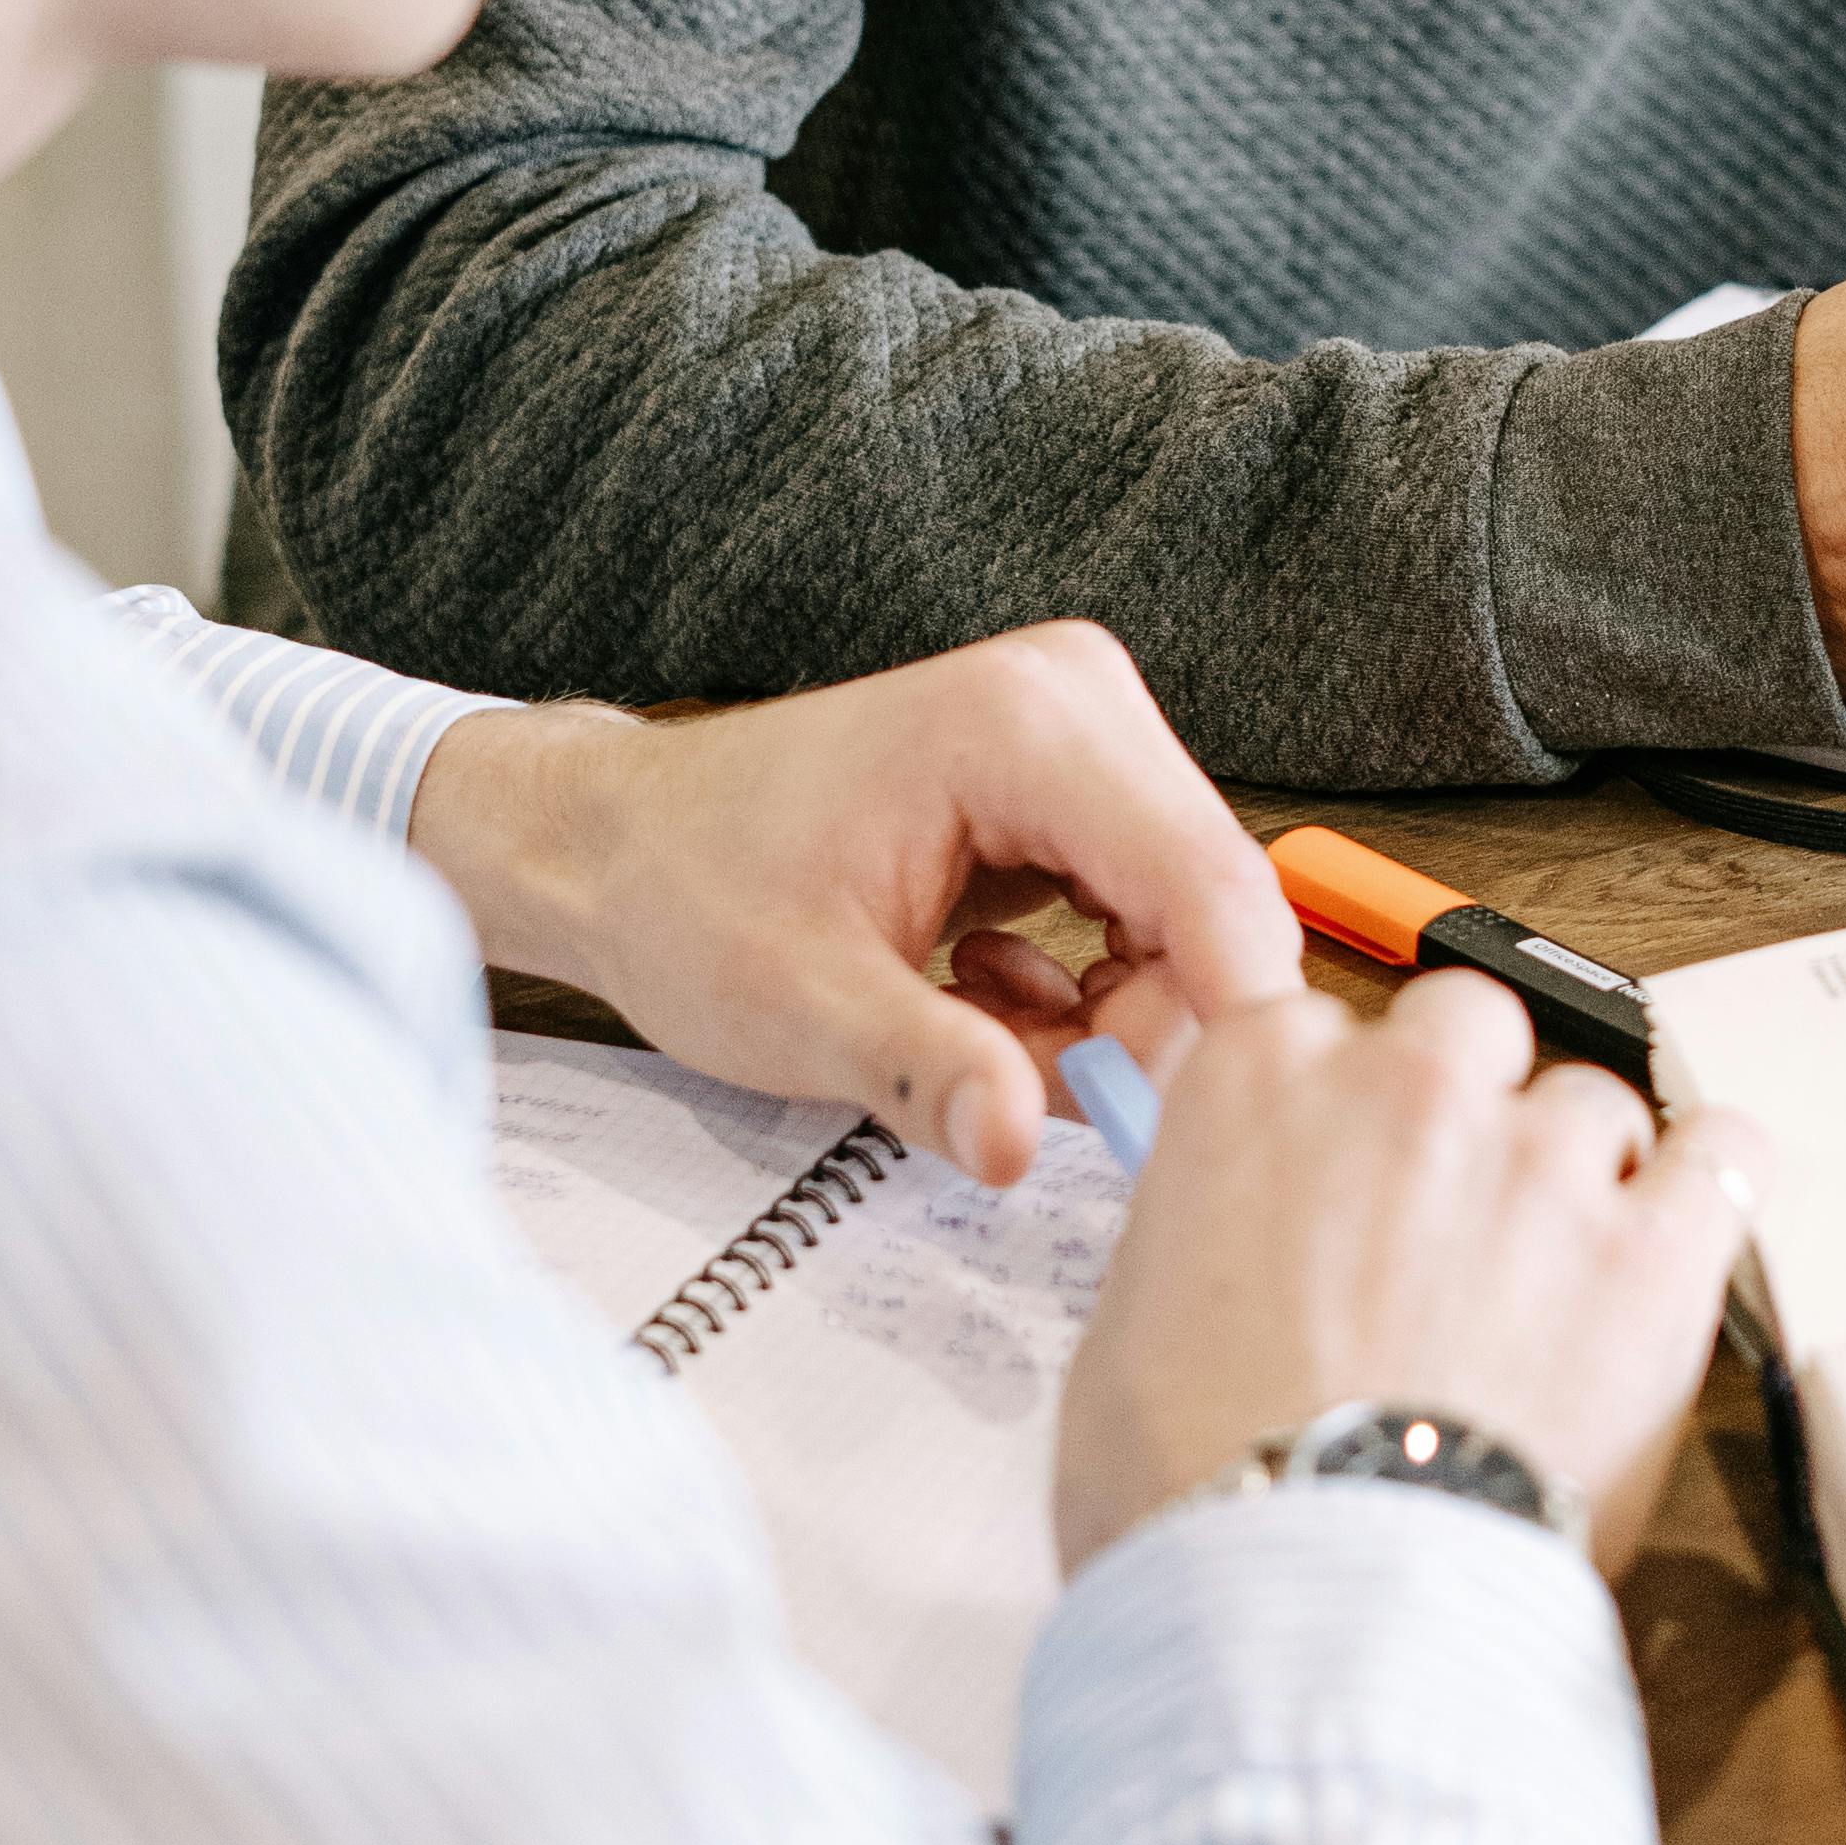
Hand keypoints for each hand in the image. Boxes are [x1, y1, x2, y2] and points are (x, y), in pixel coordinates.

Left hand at [407, 624, 1303, 1171]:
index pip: (1206, 881)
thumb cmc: (687, 890)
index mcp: (1025, 724)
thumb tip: (1019, 1142)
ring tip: (969, 1032)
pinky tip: (976, 992)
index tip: (1184, 1133)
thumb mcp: (799, 1005)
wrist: (622, 841)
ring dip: (1103, 1020)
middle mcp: (1077, 702)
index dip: (1223, 1018)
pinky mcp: (1076, 784)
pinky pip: (1143, 918)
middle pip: (1209, 908)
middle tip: (1019, 1090)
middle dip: (1138, 1030)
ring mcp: (1082, 736)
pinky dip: (1080, 993)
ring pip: (1184, 924)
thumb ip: (928, 1070)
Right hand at [1055, 972, 1754, 1579]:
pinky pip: (1726, 1154)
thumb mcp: (1124, 1329)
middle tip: (1449, 1223)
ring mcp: (1542, 1161)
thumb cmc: (1200, 1491)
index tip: (1344, 1161)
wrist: (1316, 1602)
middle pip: (1468, 1025)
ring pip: (1594, 1102)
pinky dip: (1709, 1191)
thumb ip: (1197, 1232)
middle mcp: (1407, 1087)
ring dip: (1580, 1176)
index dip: (1337, 1102)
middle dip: (1467, 1106)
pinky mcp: (1654, 1248)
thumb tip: (1231, 1247)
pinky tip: (1677, 1243)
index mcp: (1260, 1083)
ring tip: (1555, 1291)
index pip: (1316, 1020)